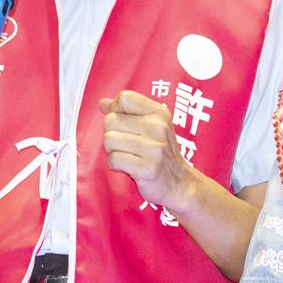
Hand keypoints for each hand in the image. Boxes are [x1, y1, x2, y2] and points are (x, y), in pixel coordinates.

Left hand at [99, 90, 194, 209]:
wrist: (180, 184)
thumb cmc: (161, 153)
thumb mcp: (151, 126)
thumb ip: (126, 112)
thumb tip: (102, 103)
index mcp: (159, 113)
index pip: (125, 98)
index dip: (115, 110)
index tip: (122, 124)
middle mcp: (159, 128)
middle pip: (111, 120)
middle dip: (111, 134)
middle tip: (126, 145)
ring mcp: (154, 149)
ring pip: (109, 140)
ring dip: (112, 151)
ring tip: (127, 156)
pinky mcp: (147, 169)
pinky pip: (113, 159)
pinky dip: (115, 165)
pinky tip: (127, 167)